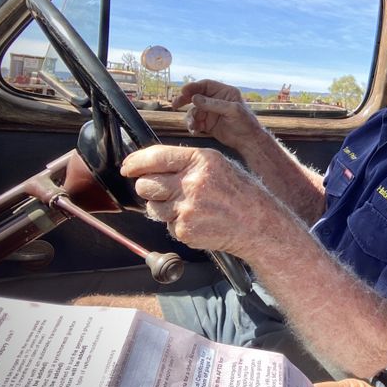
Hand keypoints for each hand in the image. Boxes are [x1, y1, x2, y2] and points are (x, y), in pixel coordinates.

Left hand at [121, 145, 272, 256]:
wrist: (258, 224)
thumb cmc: (241, 194)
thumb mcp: (219, 165)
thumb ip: (187, 163)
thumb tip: (154, 166)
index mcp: (201, 161)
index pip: (156, 157)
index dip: (135, 162)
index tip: (128, 167)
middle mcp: (192, 183)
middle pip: (146, 184)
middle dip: (148, 187)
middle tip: (160, 190)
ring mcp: (187, 208)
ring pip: (153, 207)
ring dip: (162, 207)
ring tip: (187, 207)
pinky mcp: (185, 230)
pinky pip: (167, 225)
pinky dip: (177, 224)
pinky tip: (197, 220)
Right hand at [172, 79, 263, 149]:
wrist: (248, 141)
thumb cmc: (246, 123)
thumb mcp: (232, 110)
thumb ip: (213, 104)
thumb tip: (195, 98)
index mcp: (225, 92)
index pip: (205, 85)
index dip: (193, 87)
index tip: (183, 92)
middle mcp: (216, 100)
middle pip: (196, 96)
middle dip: (185, 100)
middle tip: (175, 104)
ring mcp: (211, 112)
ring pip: (194, 111)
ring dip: (190, 118)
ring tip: (193, 125)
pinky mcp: (208, 123)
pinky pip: (195, 122)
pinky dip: (193, 125)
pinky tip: (195, 130)